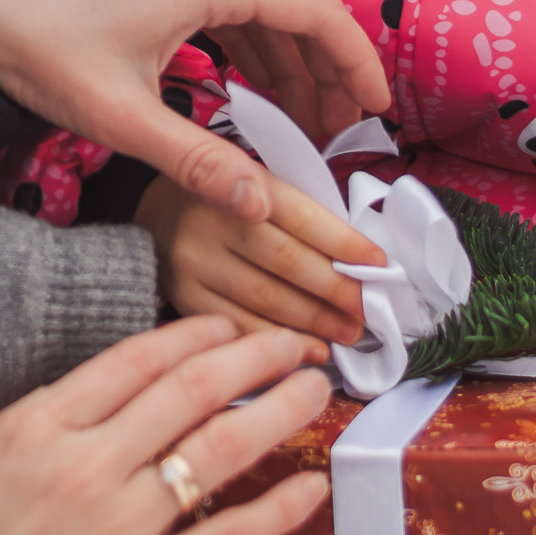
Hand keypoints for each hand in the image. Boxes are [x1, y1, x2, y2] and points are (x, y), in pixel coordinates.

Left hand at [0, 0, 388, 220]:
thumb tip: (262, 206)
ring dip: (285, 59)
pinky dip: (246, 41)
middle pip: (294, 8)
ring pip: (259, 2)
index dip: (357, 65)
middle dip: (323, 73)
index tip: (378, 113)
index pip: (318, 14)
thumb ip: (198, 162)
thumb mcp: (121, 116)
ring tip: (299, 123)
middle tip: (338, 136)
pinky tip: (246, 88)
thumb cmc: (34, 43)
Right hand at [0, 317, 333, 534]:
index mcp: (36, 426)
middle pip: (189, 391)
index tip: (223, 326)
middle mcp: (86, 465)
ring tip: (314, 390)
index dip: (190, 336)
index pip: (134, 361)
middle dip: (252, 358)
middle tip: (293, 342)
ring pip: (217, 451)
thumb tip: (63, 414)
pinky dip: (273, 510)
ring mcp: (118, 527)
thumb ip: (17, 433)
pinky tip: (307, 488)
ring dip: (276, 413)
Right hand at [136, 172, 384, 345]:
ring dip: (317, 321)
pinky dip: (281, 343)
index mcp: (238, 183)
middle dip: (338, 290)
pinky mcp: (184, 298)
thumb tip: (361, 257)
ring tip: (351, 332)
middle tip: (372, 310)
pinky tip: (312, 351)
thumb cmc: (227, 198)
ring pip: (267, 300)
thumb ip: (300, 212)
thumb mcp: (258, 183)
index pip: (302, 217)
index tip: (380, 264)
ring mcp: (194, 264)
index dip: (345, 243)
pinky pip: (240, 328)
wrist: (155, 212)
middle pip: (288, 262)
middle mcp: (211, 223)